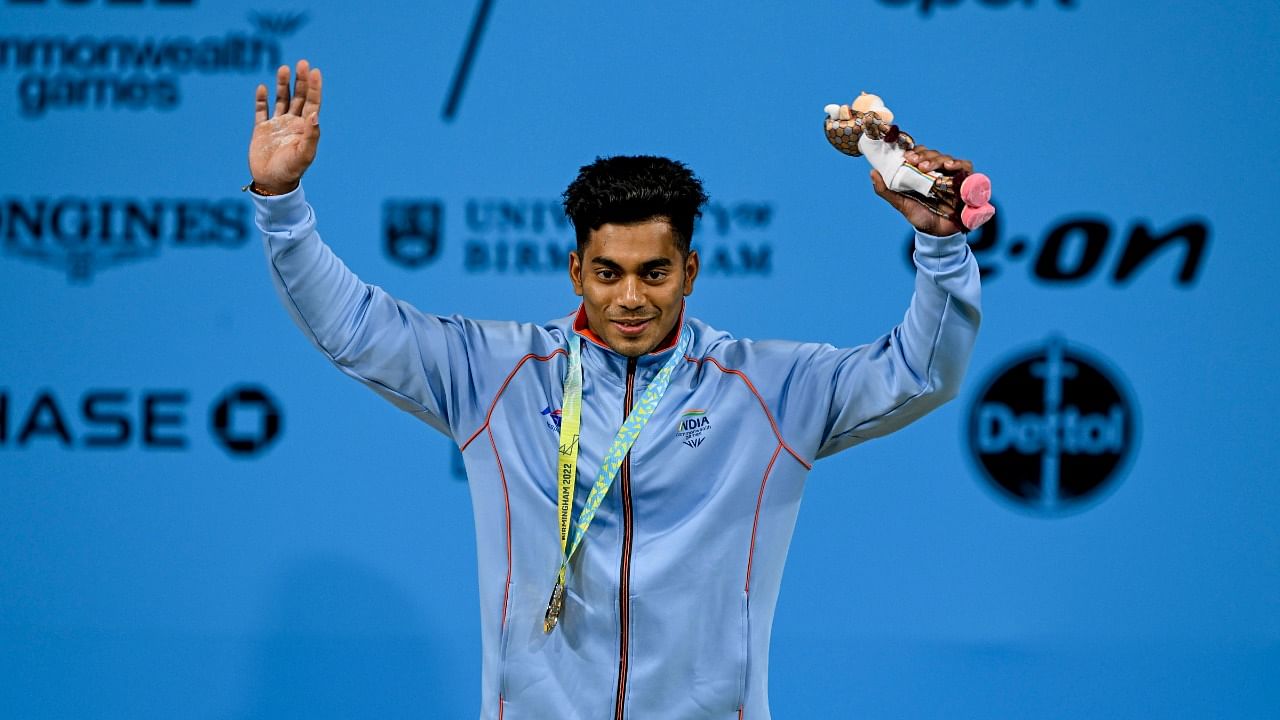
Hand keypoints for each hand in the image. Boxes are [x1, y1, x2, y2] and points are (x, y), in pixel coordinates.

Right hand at [248, 59, 321, 194]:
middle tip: (302, 63)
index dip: (314, 87)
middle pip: (298, 97)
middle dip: (301, 81)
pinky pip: (261, 111)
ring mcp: (277, 125)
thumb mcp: (304, 154)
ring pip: (281, 99)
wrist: (272, 183)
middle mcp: (292, 123)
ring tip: (284, 68)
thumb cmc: (291, 171)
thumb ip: (311, 135)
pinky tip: (262, 88)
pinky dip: (261, 99)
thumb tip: (314, 114)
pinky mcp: (261, 130)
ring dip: (283, 85)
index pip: (312, 103)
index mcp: (305, 128)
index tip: (315, 71)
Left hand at [871, 145, 972, 235]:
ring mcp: (952, 176)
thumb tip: (872, 173)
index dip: (914, 151)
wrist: (937, 234)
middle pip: (934, 154)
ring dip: (936, 159)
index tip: (905, 156)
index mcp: (923, 172)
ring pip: (947, 158)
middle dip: (924, 155)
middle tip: (914, 161)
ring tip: (925, 167)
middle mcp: (938, 171)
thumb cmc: (920, 216)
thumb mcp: (901, 203)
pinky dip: (959, 163)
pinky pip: (966, 167)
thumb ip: (886, 190)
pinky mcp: (966, 182)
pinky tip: (949, 166)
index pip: (920, 153)